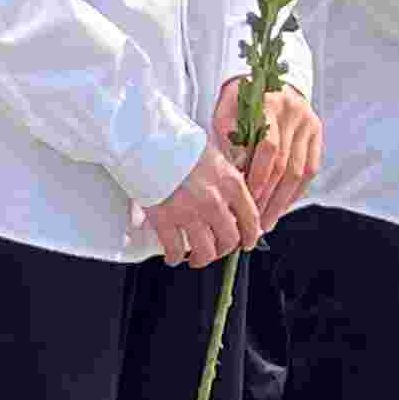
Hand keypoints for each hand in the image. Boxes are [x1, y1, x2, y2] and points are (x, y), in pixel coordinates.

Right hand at [144, 143, 260, 266]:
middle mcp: (214, 201)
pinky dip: (174, 257)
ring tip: (197, 259)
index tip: (247, 243)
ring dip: (202, 259)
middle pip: (229, 240)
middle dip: (224, 250)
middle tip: (218, 250)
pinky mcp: (165, 219)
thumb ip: (227, 180)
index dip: (250, 236)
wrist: (147, 140)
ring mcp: (189, 212)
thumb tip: (234, 202)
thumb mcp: (215, 156)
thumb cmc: (178, 144)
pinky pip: (175, 249)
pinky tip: (173, 257)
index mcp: (230, 183)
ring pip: (205, 251)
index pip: (251, 219)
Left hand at [219, 76, 321, 226]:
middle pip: (285, 165)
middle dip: (269, 198)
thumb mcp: (225, 112)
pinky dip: (297, 190)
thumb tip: (235, 178)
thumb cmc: (238, 99)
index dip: (258, 178)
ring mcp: (309, 122)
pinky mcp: (317, 131)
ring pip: (300, 171)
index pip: (268, 149)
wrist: (265, 76)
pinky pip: (311, 168)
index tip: (247, 203)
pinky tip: (283, 206)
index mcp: (269, 103)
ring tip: (268, 222)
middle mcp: (294, 112)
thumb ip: (229, 141)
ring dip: (283, 200)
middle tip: (256, 223)